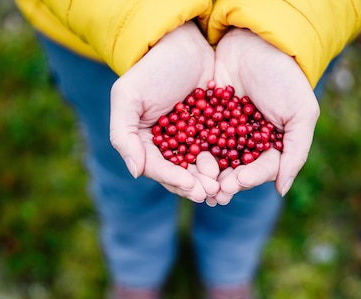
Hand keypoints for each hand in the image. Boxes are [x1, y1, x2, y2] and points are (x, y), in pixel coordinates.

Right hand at [110, 22, 218, 202]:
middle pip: (181, 174)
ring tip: (223, 186)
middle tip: (211, 192)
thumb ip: (124, 135)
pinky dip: (227, 163)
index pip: (157, 168)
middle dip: (195, 185)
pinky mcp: (213, 132)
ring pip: (202, 167)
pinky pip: (220, 151)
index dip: (173, 180)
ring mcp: (192, 141)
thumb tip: (135, 171)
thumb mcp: (128, 97)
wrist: (184, 43)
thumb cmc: (152, 69)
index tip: (190, 186)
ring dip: (211, 180)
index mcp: (145, 143)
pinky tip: (236, 171)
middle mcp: (168, 147)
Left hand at [208, 28, 319, 205]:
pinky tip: (183, 160)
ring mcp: (225, 131)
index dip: (249, 178)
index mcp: (272, 145)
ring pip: (215, 159)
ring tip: (197, 182)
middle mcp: (248, 142)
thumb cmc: (284, 77)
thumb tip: (282, 190)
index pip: (261, 169)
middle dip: (224, 182)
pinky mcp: (205, 119)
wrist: (255, 42)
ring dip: (205, 173)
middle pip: (235, 170)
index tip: (237, 181)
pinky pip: (198, 138)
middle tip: (213, 192)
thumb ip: (295, 152)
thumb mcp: (301, 113)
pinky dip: (191, 150)